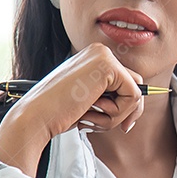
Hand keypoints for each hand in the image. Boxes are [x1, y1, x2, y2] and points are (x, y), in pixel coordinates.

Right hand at [0, 44, 145, 174]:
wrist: (37, 116)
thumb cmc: (59, 113)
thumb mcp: (90, 101)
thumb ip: (112, 97)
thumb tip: (139, 104)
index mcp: (94, 58)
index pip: (128, 84)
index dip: (126, 108)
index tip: (120, 125)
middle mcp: (101, 52)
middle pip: (136, 87)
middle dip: (125, 112)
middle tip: (99, 121)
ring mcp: (105, 57)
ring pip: (136, 94)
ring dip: (117, 115)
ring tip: (90, 115)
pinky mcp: (109, 67)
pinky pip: (134, 97)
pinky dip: (118, 113)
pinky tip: (92, 110)